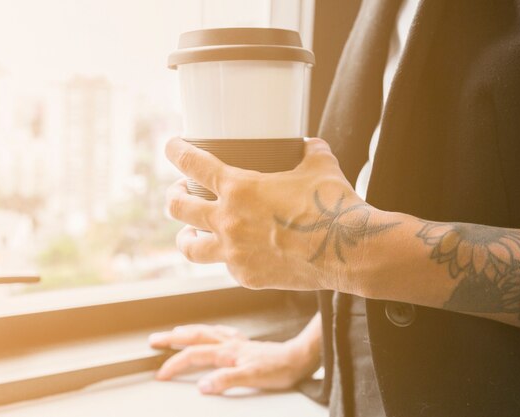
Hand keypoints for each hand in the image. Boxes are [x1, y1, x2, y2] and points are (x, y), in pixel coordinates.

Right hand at [149, 324, 319, 394]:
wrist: (299, 358)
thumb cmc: (279, 370)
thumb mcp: (252, 378)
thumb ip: (226, 380)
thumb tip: (202, 386)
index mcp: (228, 353)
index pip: (194, 356)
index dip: (175, 364)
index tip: (159, 374)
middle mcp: (230, 344)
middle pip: (195, 337)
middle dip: (173, 339)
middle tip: (154, 340)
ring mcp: (238, 342)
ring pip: (206, 332)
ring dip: (188, 331)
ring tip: (175, 331)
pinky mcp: (246, 344)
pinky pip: (222, 332)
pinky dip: (211, 330)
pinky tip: (212, 332)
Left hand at [165, 137, 377, 291]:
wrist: (348, 251)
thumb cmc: (334, 205)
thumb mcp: (320, 165)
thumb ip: (307, 151)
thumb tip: (307, 145)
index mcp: (239, 188)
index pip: (193, 164)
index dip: (176, 151)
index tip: (171, 147)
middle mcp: (228, 221)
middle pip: (177, 208)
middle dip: (173, 195)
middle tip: (180, 192)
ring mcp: (234, 253)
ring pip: (189, 248)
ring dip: (185, 236)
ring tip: (188, 232)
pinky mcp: (247, 276)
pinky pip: (224, 266)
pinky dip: (224, 257)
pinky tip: (233, 253)